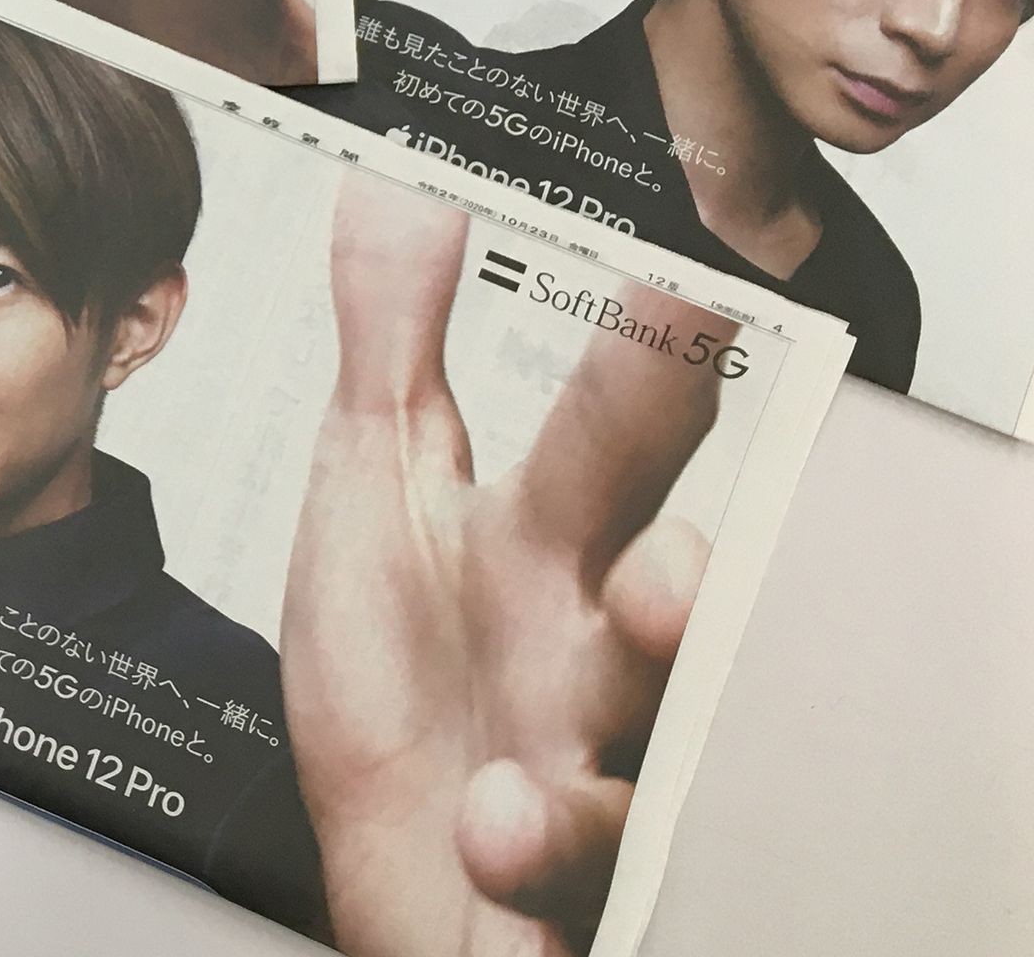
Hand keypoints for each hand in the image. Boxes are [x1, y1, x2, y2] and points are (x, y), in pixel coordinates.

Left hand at [283, 175, 730, 956]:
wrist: (391, 861)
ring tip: (511, 787)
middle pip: (658, 607)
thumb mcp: (377, 486)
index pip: (616, 437)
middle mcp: (588, 653)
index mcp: (550, 540)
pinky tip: (486, 845)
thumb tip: (400, 181)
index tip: (689, 281)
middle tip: (668, 566)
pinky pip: (568, 899)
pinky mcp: (556, 882)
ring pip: (633, 778)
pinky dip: (536, 881)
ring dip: (583, 790)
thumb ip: (394, 339)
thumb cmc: (406, 671)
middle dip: (678, 585)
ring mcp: (583, 774)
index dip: (654, 365)